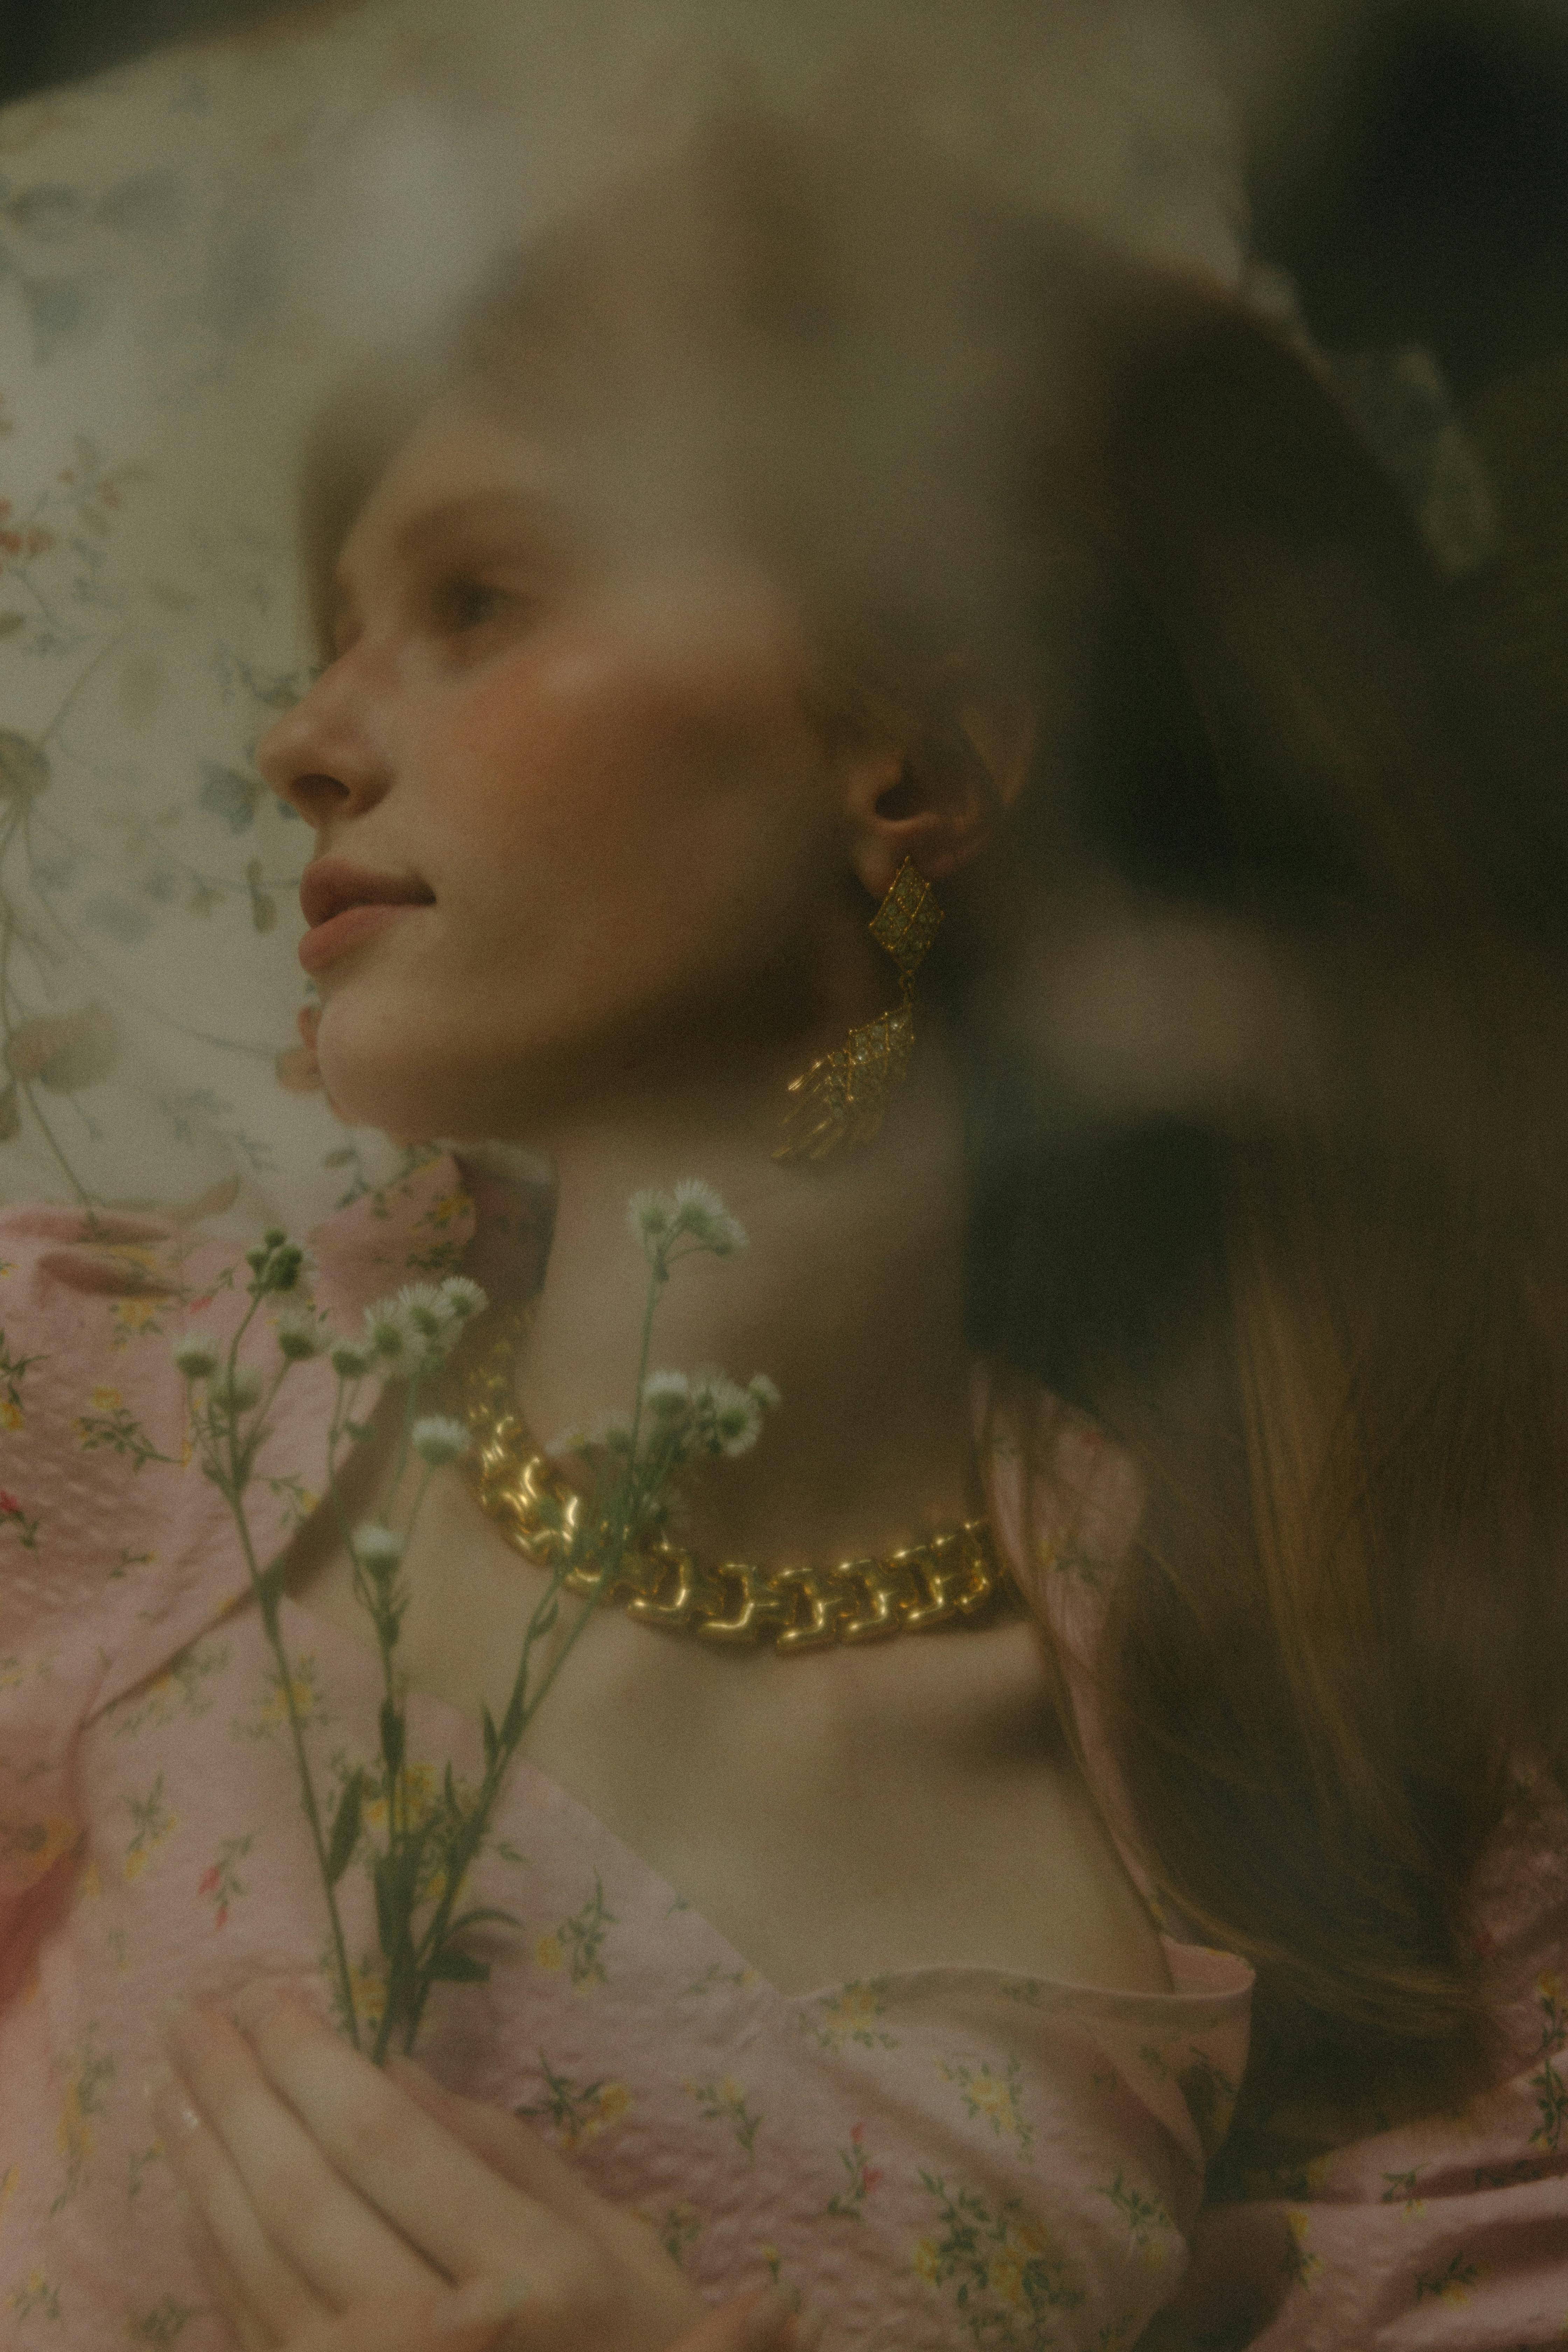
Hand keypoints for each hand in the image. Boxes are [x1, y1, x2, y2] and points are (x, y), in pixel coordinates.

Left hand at [151, 1983, 723, 2350]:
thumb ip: (511, 2157)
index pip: (382, 2140)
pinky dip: (214, 2247)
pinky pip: (251, 2320)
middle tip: (193, 2016)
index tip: (267, 1993)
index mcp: (522, 2267)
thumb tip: (402, 2073)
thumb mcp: (617, 2239)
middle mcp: (430, 2333)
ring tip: (170, 2084)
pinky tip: (194, 2189)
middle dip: (238, 2093)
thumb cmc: (638, 2339)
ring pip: (258, 2257)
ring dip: (204, 2165)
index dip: (313, 2061)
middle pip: (304, 2191)